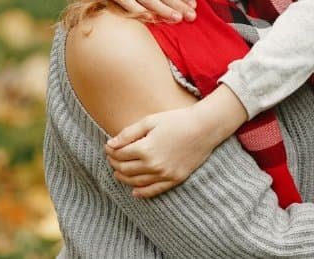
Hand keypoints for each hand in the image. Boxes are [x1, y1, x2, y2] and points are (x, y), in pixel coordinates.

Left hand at [105, 86, 248, 197]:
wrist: (204, 128)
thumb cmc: (177, 120)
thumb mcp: (150, 121)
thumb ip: (128, 133)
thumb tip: (110, 145)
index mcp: (145, 149)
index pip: (120, 154)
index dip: (111, 151)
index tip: (108, 147)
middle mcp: (153, 165)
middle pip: (125, 169)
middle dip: (115, 164)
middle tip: (112, 158)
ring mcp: (165, 174)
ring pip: (136, 182)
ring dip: (124, 178)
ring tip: (118, 172)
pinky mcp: (175, 179)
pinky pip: (154, 191)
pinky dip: (142, 193)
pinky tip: (135, 191)